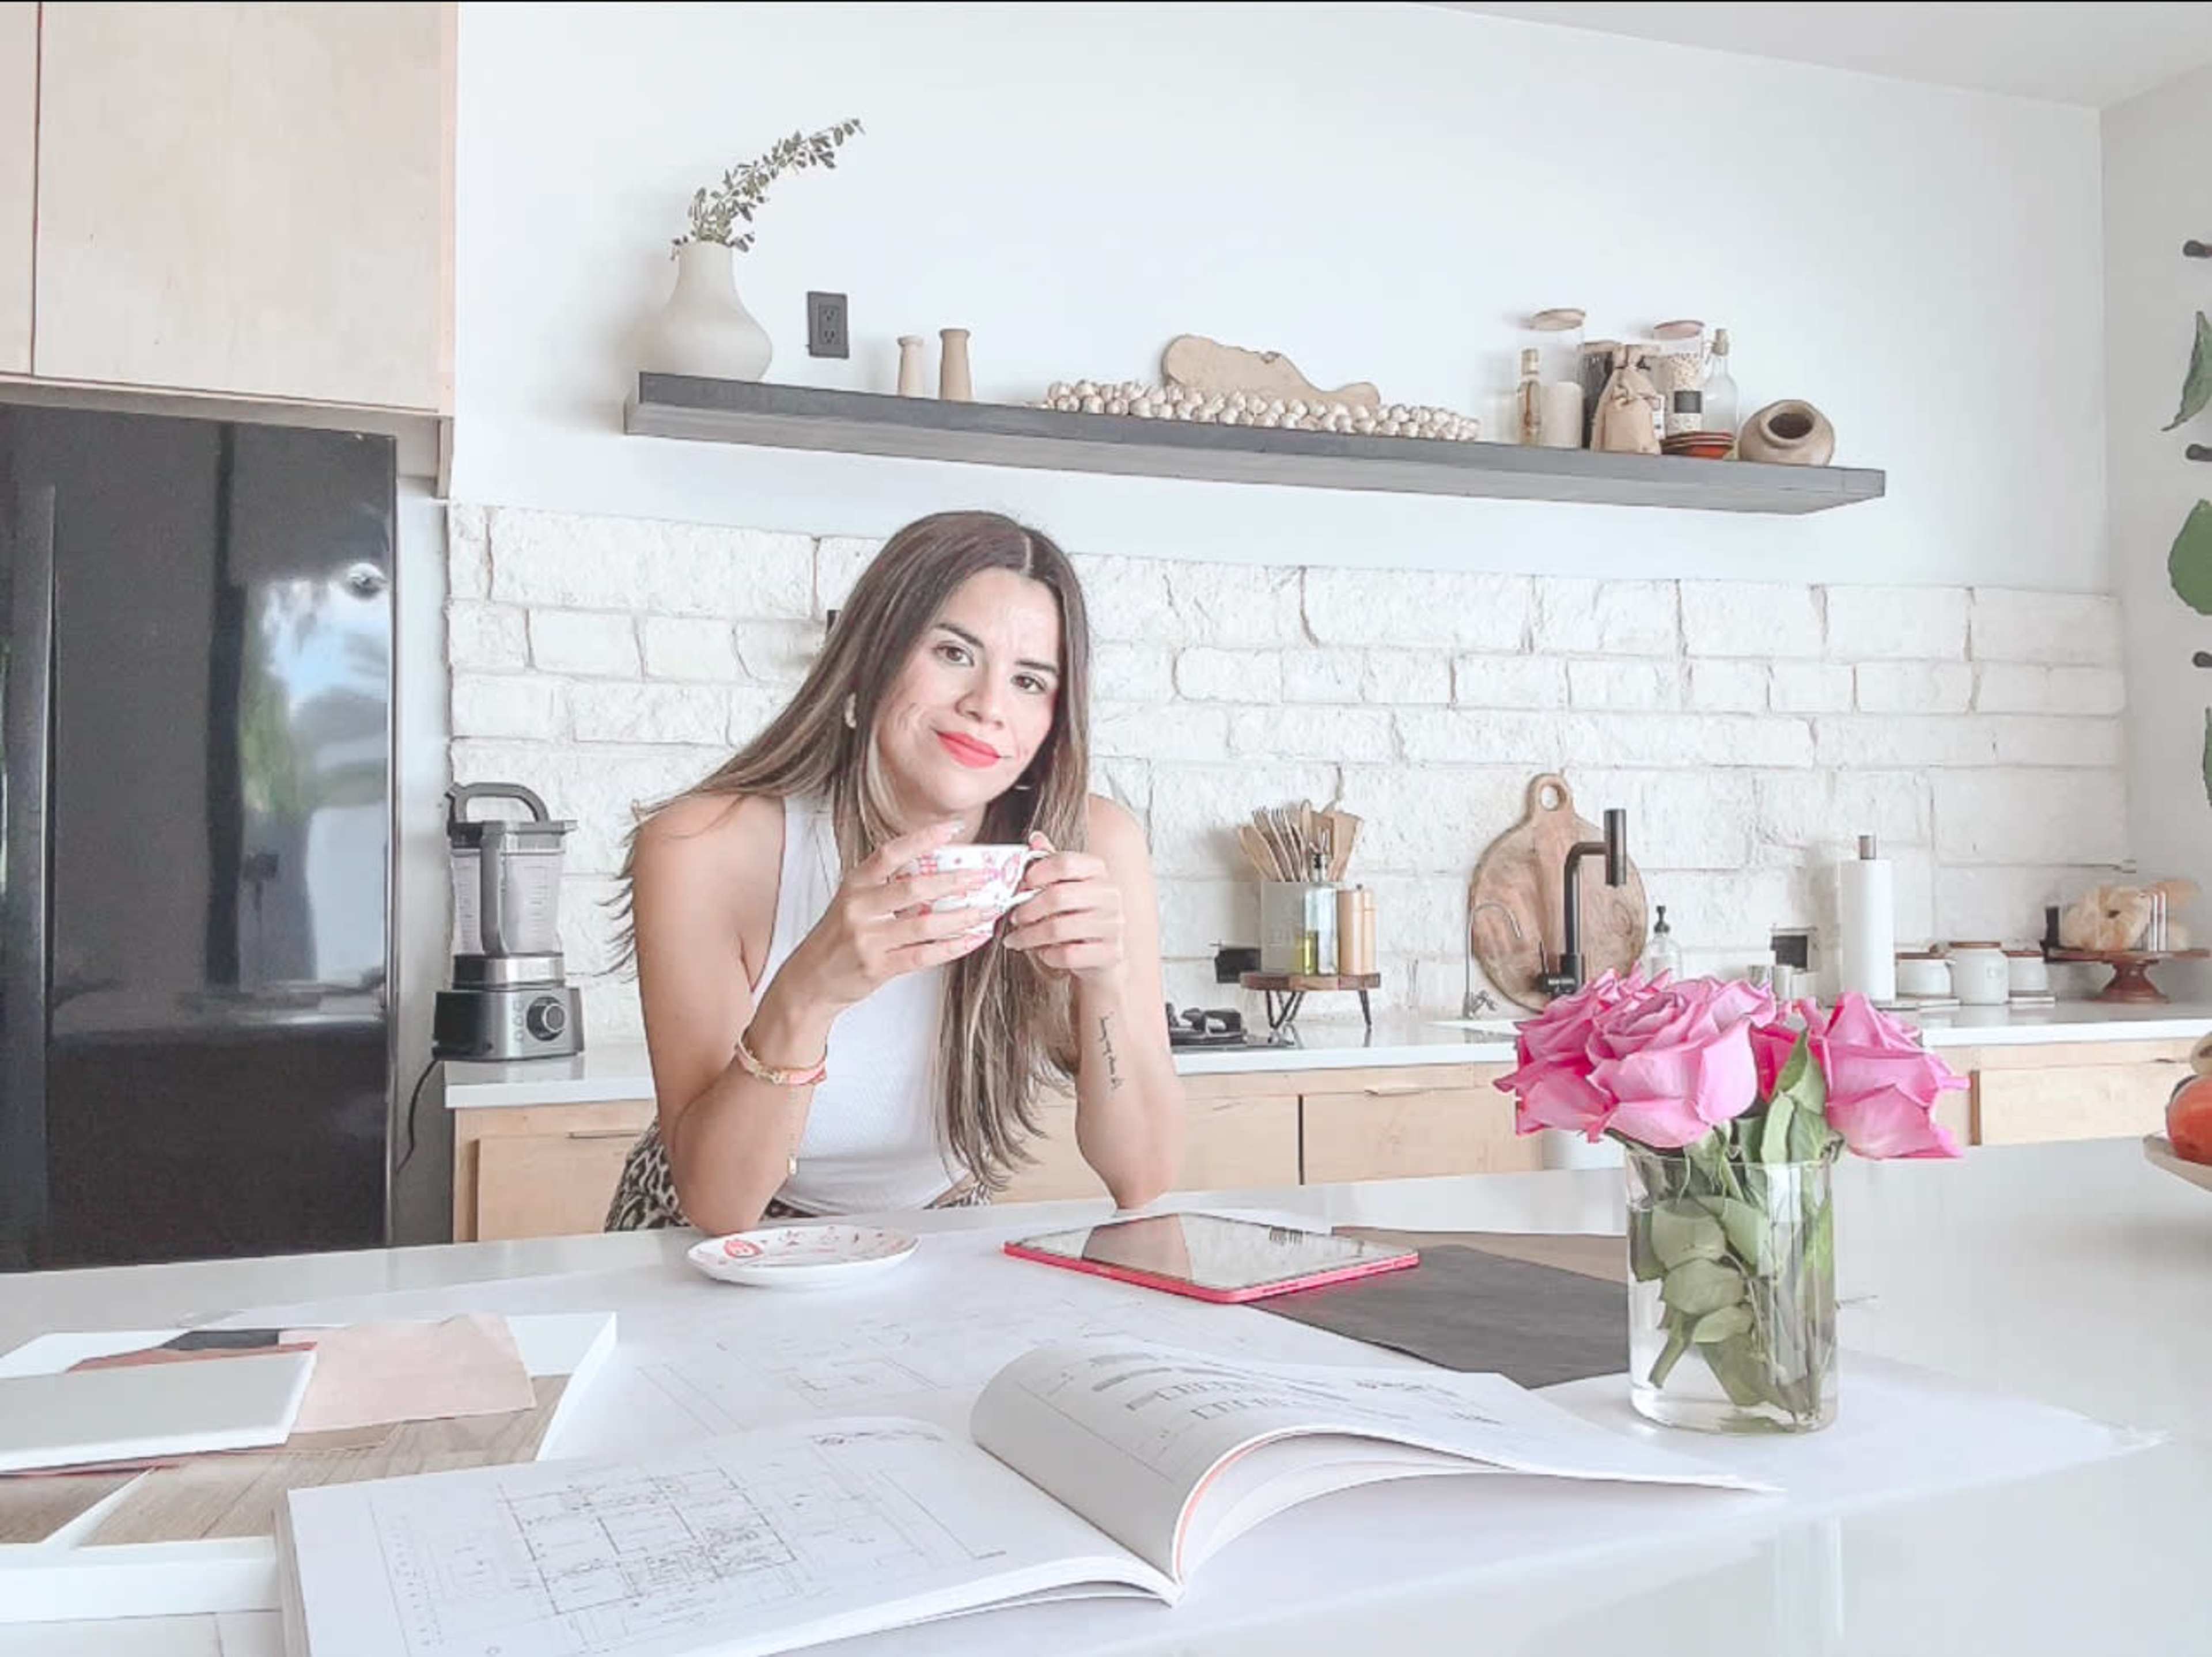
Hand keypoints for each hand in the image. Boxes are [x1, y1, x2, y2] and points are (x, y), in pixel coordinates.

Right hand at [783, 820, 995, 1011]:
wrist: (810, 980)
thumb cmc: (837, 938)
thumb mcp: (853, 902)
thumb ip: (886, 886)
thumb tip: (938, 872)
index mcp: (855, 885)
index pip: (890, 853)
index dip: (923, 839)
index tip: (952, 829)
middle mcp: (859, 908)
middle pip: (914, 888)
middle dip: (955, 881)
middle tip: (984, 876)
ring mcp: (868, 939)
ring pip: (925, 924)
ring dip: (962, 916)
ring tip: (988, 910)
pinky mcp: (878, 967)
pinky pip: (924, 955)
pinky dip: (953, 947)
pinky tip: (973, 938)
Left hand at [1002, 833, 1125, 984]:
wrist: (1101, 955)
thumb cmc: (1076, 915)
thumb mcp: (1063, 886)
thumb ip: (1049, 862)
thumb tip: (1035, 838)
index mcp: (1098, 871)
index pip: (1065, 863)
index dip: (1037, 872)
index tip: (1022, 884)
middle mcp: (1110, 895)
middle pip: (1058, 896)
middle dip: (1027, 909)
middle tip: (1012, 917)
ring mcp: (1114, 925)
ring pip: (1059, 928)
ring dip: (1029, 936)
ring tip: (1016, 939)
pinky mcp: (1111, 953)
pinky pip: (1069, 954)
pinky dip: (1048, 955)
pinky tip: (1043, 953)